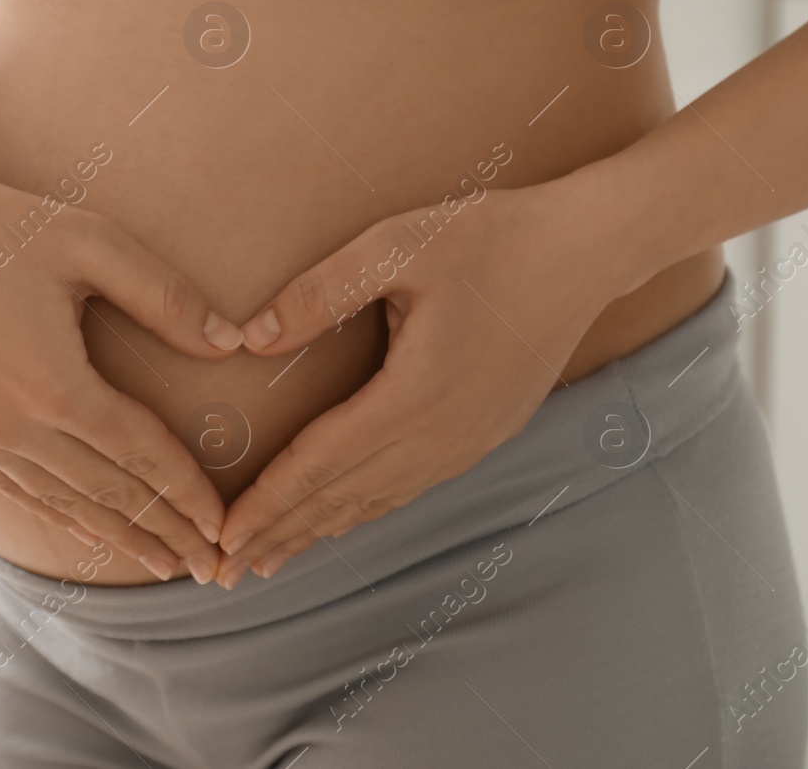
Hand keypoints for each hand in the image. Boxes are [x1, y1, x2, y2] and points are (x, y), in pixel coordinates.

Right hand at [0, 157, 245, 582]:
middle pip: (106, 494)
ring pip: (60, 503)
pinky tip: (87, 529)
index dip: (188, 494)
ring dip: (116, 535)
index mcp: (53, 386)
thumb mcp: (91, 243)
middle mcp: (11, 427)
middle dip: (164, 532)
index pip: (140, 455)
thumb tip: (232, 342)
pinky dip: (59, 516)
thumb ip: (165, 296)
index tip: (223, 525)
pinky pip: (15, 490)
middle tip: (209, 566)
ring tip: (161, 561)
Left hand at [213, 179, 625, 588]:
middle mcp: (441, 434)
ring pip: (377, 501)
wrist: (584, 251)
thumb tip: (252, 337)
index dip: (267, 504)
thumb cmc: (488, 238)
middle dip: (280, 533)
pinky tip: (340, 520)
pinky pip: (408, 487)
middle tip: (224, 568)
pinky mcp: (482, 435)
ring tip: (270, 558)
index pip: (320, 464)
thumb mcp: (396, 248)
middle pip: (342, 498)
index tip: (223, 537)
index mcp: (414, 395)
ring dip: (319, 530)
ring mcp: (467, 442)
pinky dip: (363, 510)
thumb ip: (320, 293)